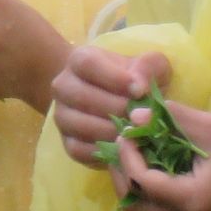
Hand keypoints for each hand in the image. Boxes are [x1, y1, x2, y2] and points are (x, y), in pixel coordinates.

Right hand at [51, 45, 168, 165]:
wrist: (119, 101)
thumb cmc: (135, 79)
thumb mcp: (148, 65)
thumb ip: (148, 66)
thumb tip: (139, 86)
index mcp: (81, 59)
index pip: (88, 64)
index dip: (114, 78)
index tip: (139, 91)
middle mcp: (64, 85)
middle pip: (83, 97)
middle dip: (117, 109)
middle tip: (140, 117)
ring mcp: (62, 115)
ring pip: (80, 125)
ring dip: (111, 131)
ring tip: (134, 132)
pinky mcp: (67, 142)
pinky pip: (79, 150)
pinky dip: (103, 151)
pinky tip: (123, 146)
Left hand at [114, 103, 210, 210]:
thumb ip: (173, 119)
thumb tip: (136, 114)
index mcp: (191, 200)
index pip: (142, 182)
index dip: (127, 156)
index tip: (124, 132)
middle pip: (137, 206)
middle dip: (123, 175)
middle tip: (122, 146)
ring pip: (149, 210)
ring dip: (136, 183)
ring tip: (136, 151)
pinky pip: (165, 208)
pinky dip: (153, 187)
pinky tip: (156, 160)